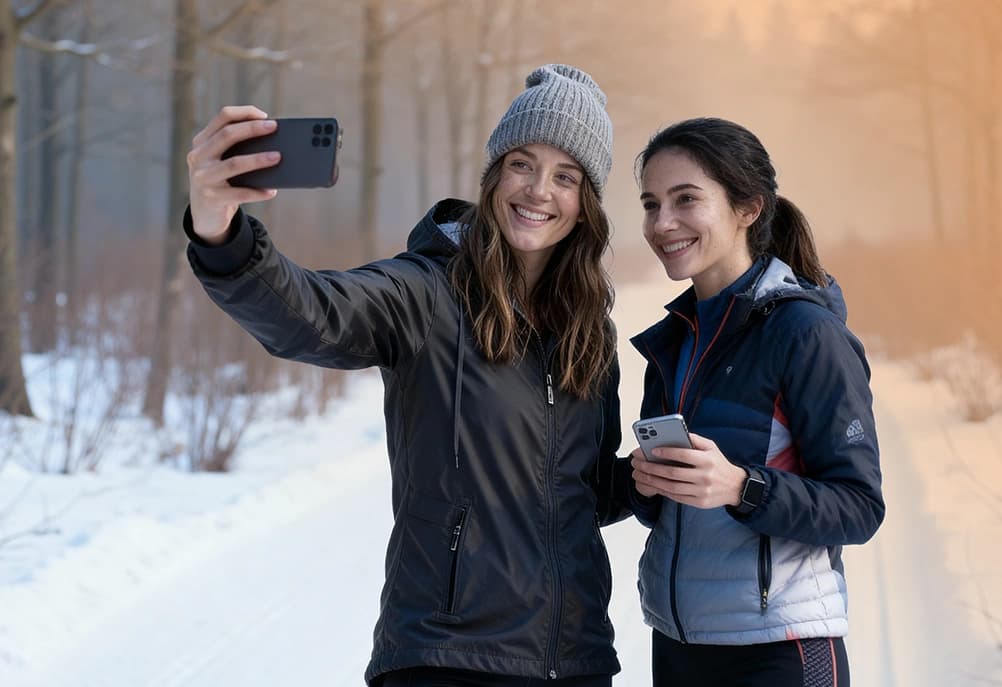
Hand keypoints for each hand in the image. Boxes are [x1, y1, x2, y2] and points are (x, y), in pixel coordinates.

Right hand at [186, 106, 280, 243]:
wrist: (205, 214)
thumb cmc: (222, 181)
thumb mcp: (221, 161)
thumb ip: (236, 149)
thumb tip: (272, 140)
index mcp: (202, 142)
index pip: (222, 117)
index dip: (245, 112)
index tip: (265, 116)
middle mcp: (198, 157)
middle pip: (227, 135)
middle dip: (252, 129)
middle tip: (274, 128)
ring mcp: (203, 177)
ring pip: (234, 163)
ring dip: (258, 159)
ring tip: (278, 157)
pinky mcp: (212, 198)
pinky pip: (240, 193)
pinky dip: (258, 192)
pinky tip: (272, 191)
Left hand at [630, 432, 747, 508]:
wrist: (736, 487)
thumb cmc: (718, 463)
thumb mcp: (711, 447)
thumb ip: (694, 439)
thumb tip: (675, 433)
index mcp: (707, 460)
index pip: (683, 455)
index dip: (666, 452)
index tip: (651, 450)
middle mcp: (704, 476)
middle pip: (672, 473)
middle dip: (651, 468)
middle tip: (637, 464)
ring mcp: (701, 491)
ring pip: (671, 486)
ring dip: (652, 481)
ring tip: (639, 475)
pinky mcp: (699, 502)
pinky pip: (676, 497)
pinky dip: (662, 490)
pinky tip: (652, 484)